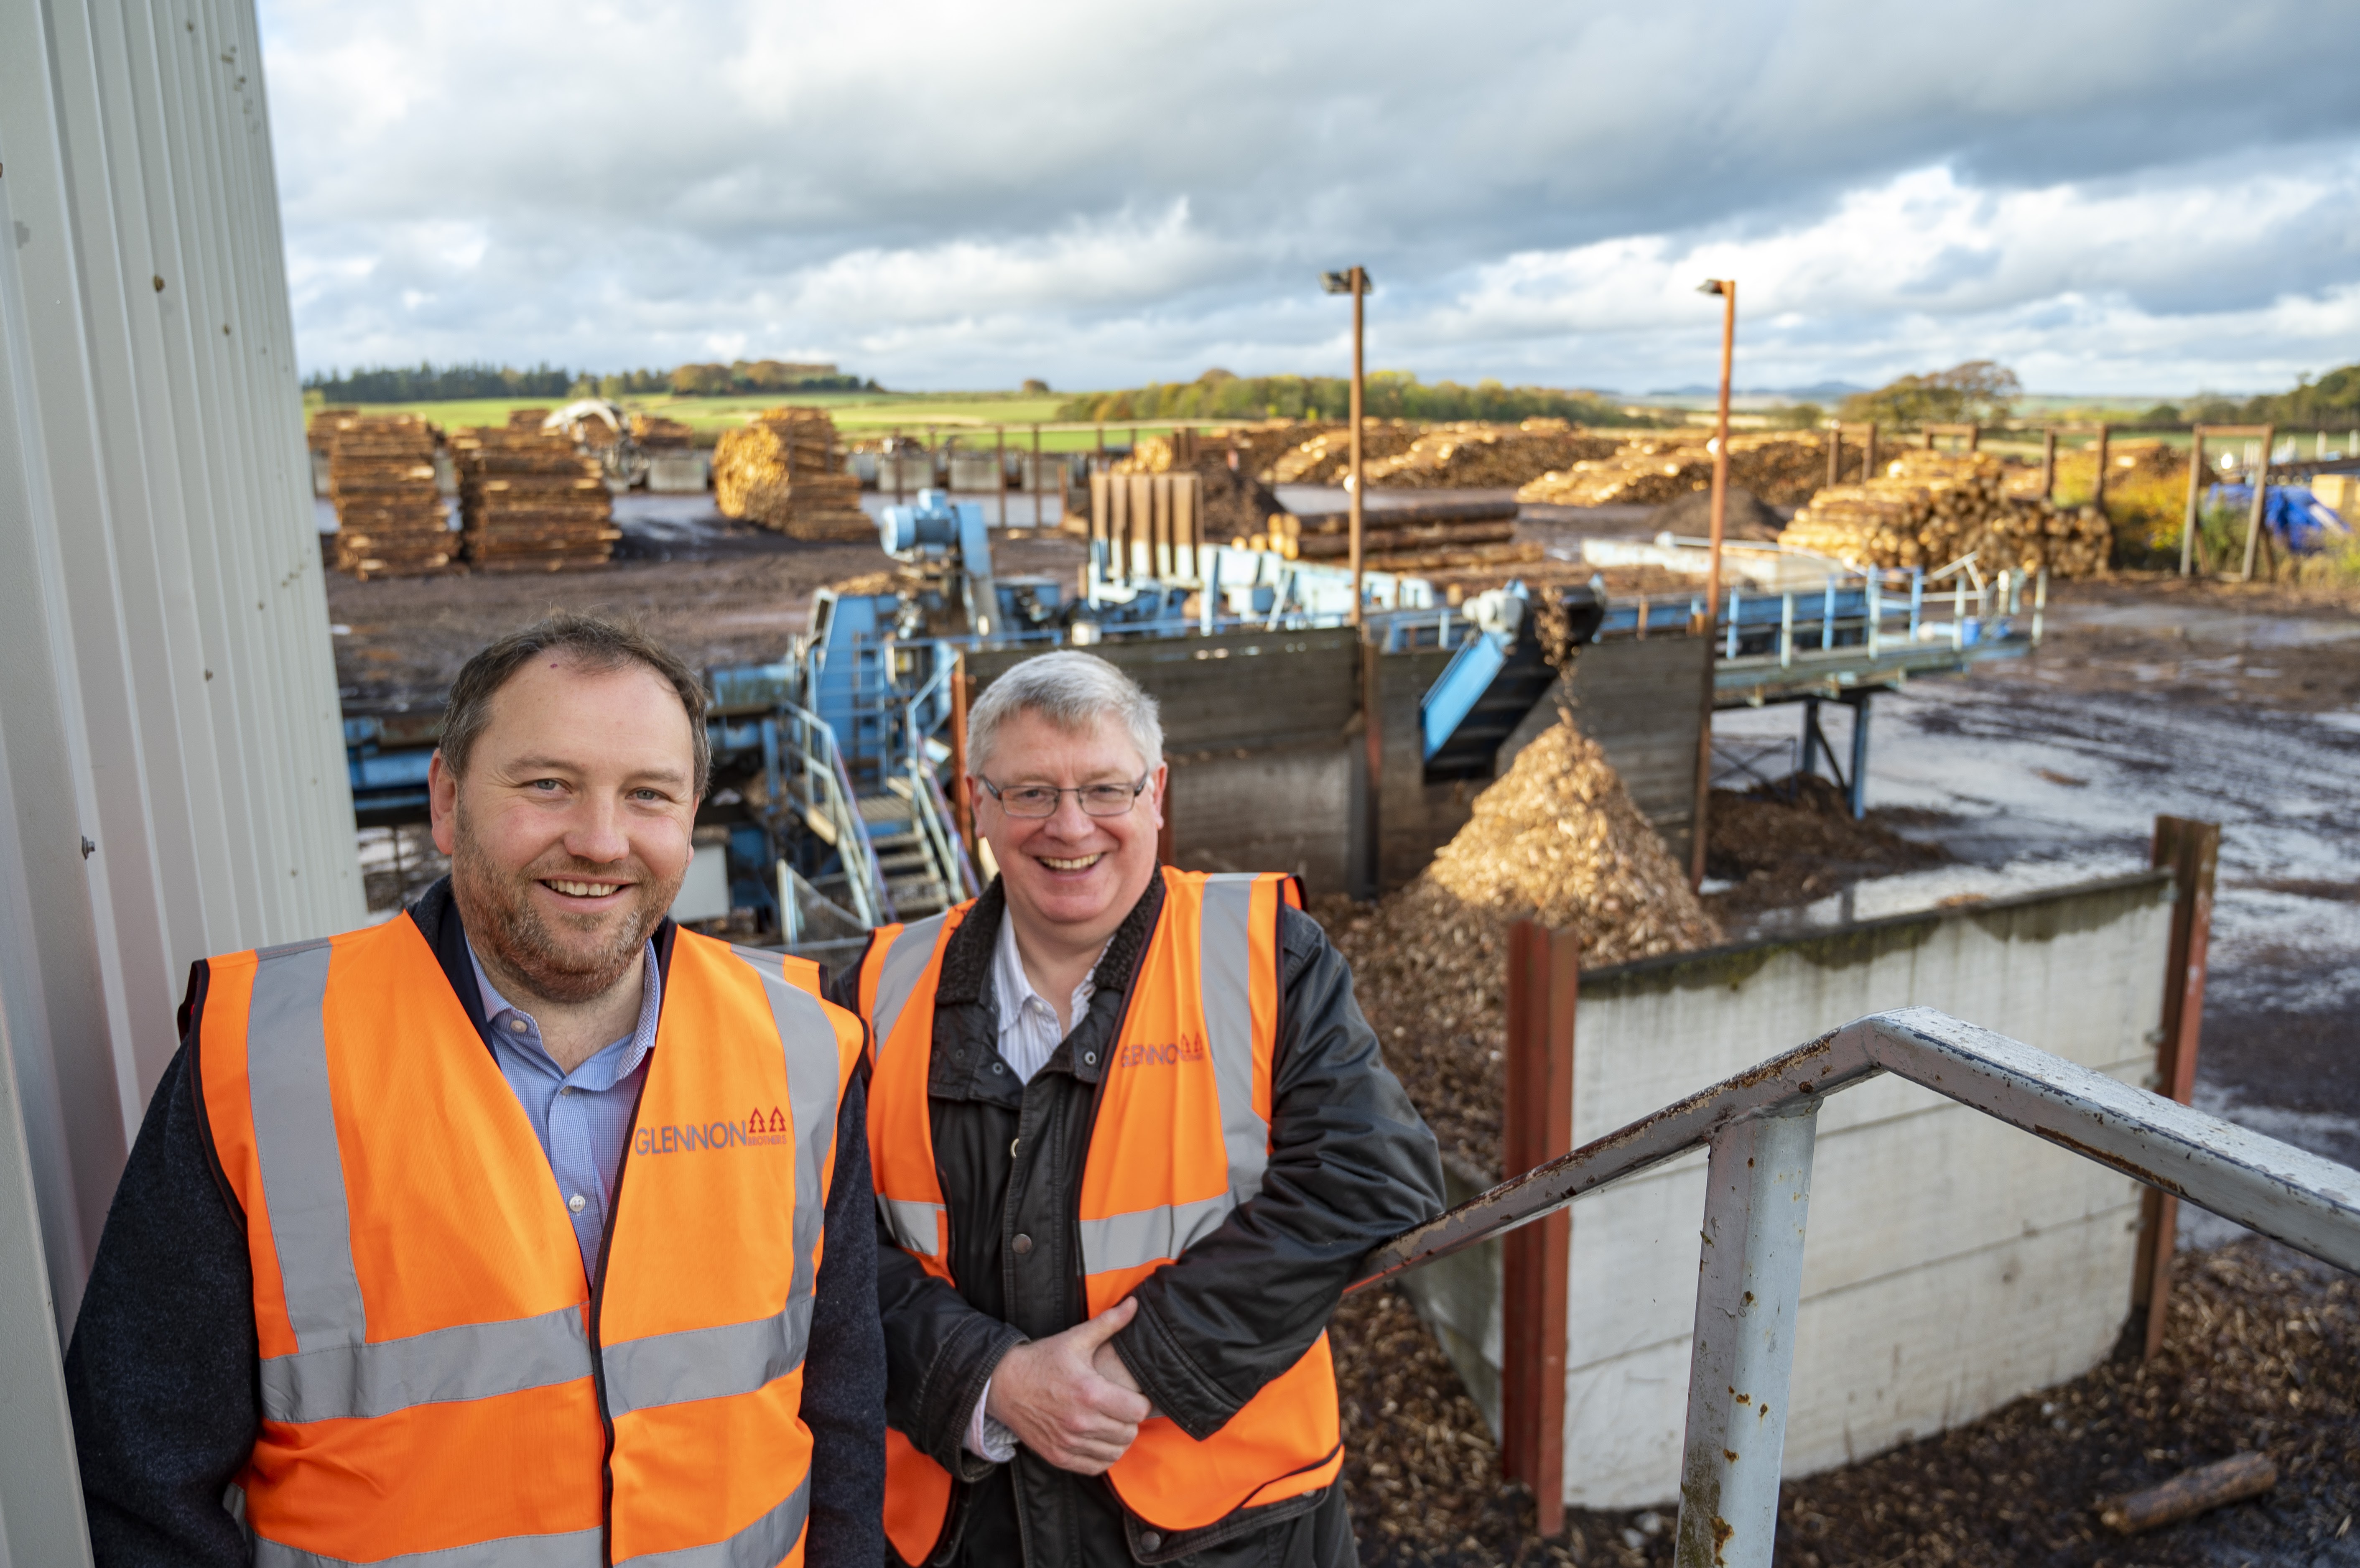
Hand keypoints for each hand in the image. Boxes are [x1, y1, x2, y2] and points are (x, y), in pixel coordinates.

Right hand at [984, 1298, 1151, 1473]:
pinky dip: (1103, 1454)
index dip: (1142, 1402)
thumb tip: (1134, 1304)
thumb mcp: (1075, 1339)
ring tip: (1111, 1421)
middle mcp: (1081, 1422)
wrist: (1003, 1384)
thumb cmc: (1042, 1360)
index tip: (1135, 1395)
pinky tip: (1098, 1438)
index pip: (1138, 1410)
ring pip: (1116, 1451)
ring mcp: (1068, 1442)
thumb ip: (1108, 1323)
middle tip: (1122, 1407)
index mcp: (1090, 1392)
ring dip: (1118, 1438)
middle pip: (1129, 1433)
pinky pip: (1096, 1466)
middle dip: (1130, 1419)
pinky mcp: (1058, 1456)